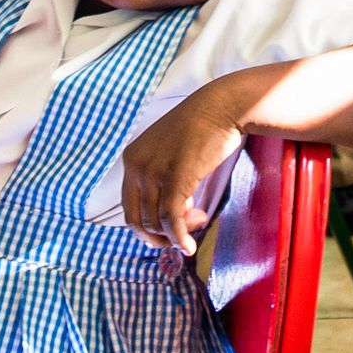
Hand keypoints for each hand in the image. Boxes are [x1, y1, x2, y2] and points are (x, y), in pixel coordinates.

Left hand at [119, 84, 245, 254]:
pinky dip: (180, 237)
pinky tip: (190, 246)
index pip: (130, 206)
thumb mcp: (172, 153)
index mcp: (131, 159)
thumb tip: (172, 218)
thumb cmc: (204, 129)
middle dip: (160, 235)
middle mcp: (136, 166)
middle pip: (137, 219)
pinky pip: (172, 218)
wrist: (221, 107)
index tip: (173, 225)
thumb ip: (165, 180)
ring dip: (177, 233)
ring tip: (201, 221)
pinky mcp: (174, 177)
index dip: (150, 224)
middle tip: (185, 233)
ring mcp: (153, 172)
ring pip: (155, 221)